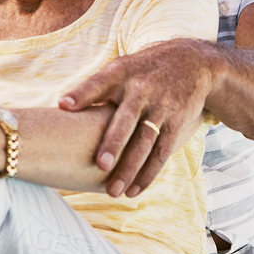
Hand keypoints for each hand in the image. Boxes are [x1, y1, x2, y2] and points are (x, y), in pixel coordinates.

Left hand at [57, 39, 216, 196]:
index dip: (82, 94)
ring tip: (114, 191)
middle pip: (127, 120)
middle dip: (115, 142)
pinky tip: (134, 190)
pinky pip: (162, 152)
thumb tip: (61, 106)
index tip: (64, 106)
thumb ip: (94, 88)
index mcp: (122, 74)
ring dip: (131, 168)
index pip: (99, 83)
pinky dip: (149, 173)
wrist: (193, 62)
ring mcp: (162, 107)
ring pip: (146, 142)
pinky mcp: (177, 123)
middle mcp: (143, 90)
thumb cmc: (144, 71)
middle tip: (101, 165)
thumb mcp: (121, 68)